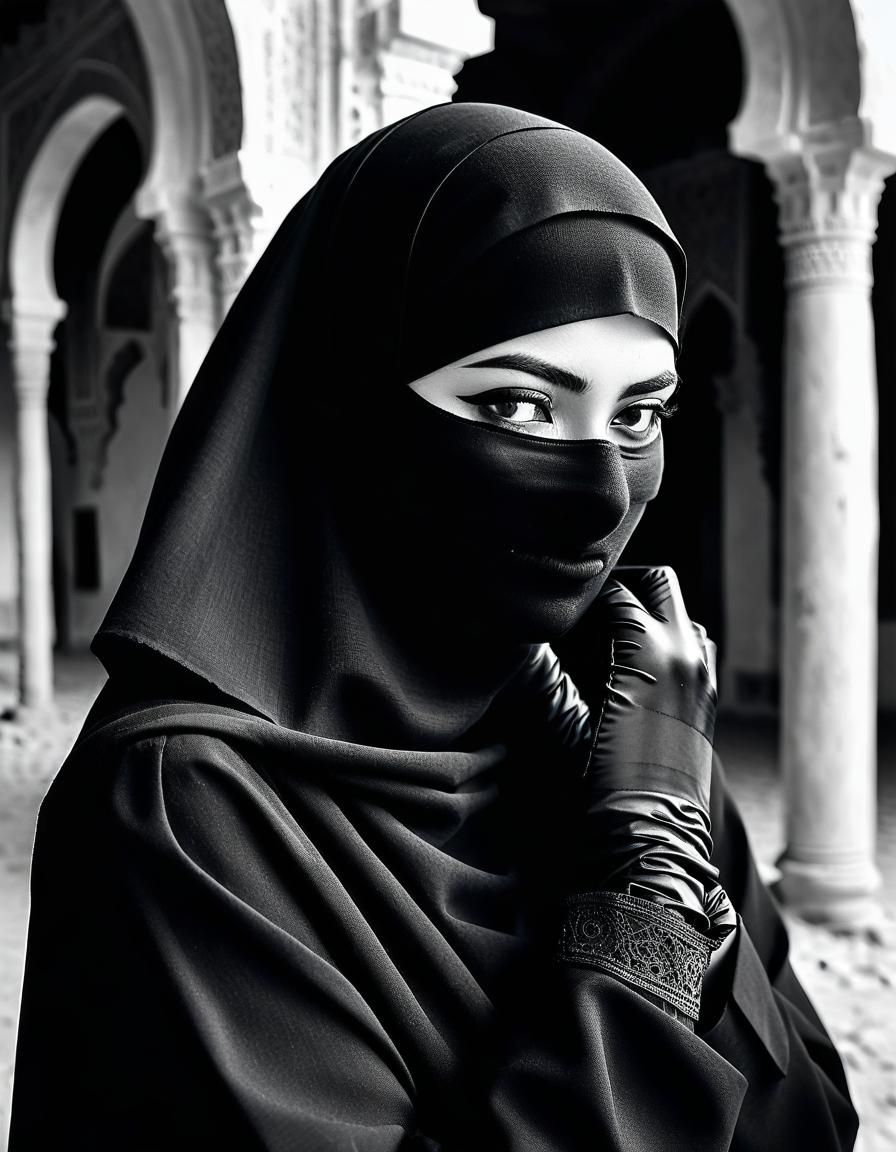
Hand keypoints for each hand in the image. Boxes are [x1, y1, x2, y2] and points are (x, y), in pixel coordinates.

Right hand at [569, 566, 734, 939]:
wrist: (652, 840)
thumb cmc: (603, 785)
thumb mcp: (563, 724)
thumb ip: (544, 676)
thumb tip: (525, 647)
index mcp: (649, 650)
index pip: (615, 593)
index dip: (584, 603)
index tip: (561, 618)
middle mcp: (685, 653)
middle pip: (659, 584)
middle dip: (625, 589)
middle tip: (589, 616)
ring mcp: (703, 676)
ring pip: (681, 616)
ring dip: (649, 617)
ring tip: (609, 645)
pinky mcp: (708, 701)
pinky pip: (693, 649)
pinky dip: (666, 645)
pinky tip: (632, 674)